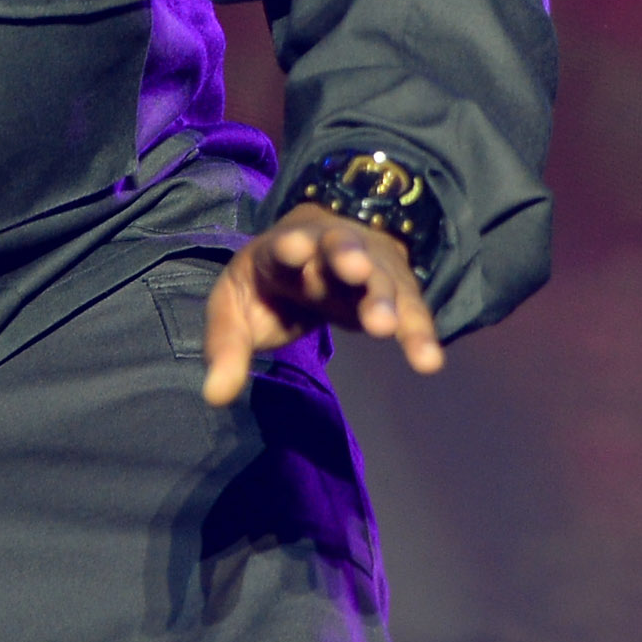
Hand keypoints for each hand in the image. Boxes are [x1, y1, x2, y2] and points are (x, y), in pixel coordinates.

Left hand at [201, 206, 445, 406]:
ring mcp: (368, 266)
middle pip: (340, 247)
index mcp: (283, 249)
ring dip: (384, 299)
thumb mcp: (235, 309)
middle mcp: (329, 250)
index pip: (284, 244)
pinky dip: (420, 333)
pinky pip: (411, 310)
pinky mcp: (396, 289)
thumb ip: (226, 349)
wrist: (319, 251)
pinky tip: (428, 361)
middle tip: (356, 270)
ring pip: (380, 278)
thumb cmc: (272, 284)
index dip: (290, 246)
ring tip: (385, 327)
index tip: (295, 248)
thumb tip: (213, 397)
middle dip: (348, 257)